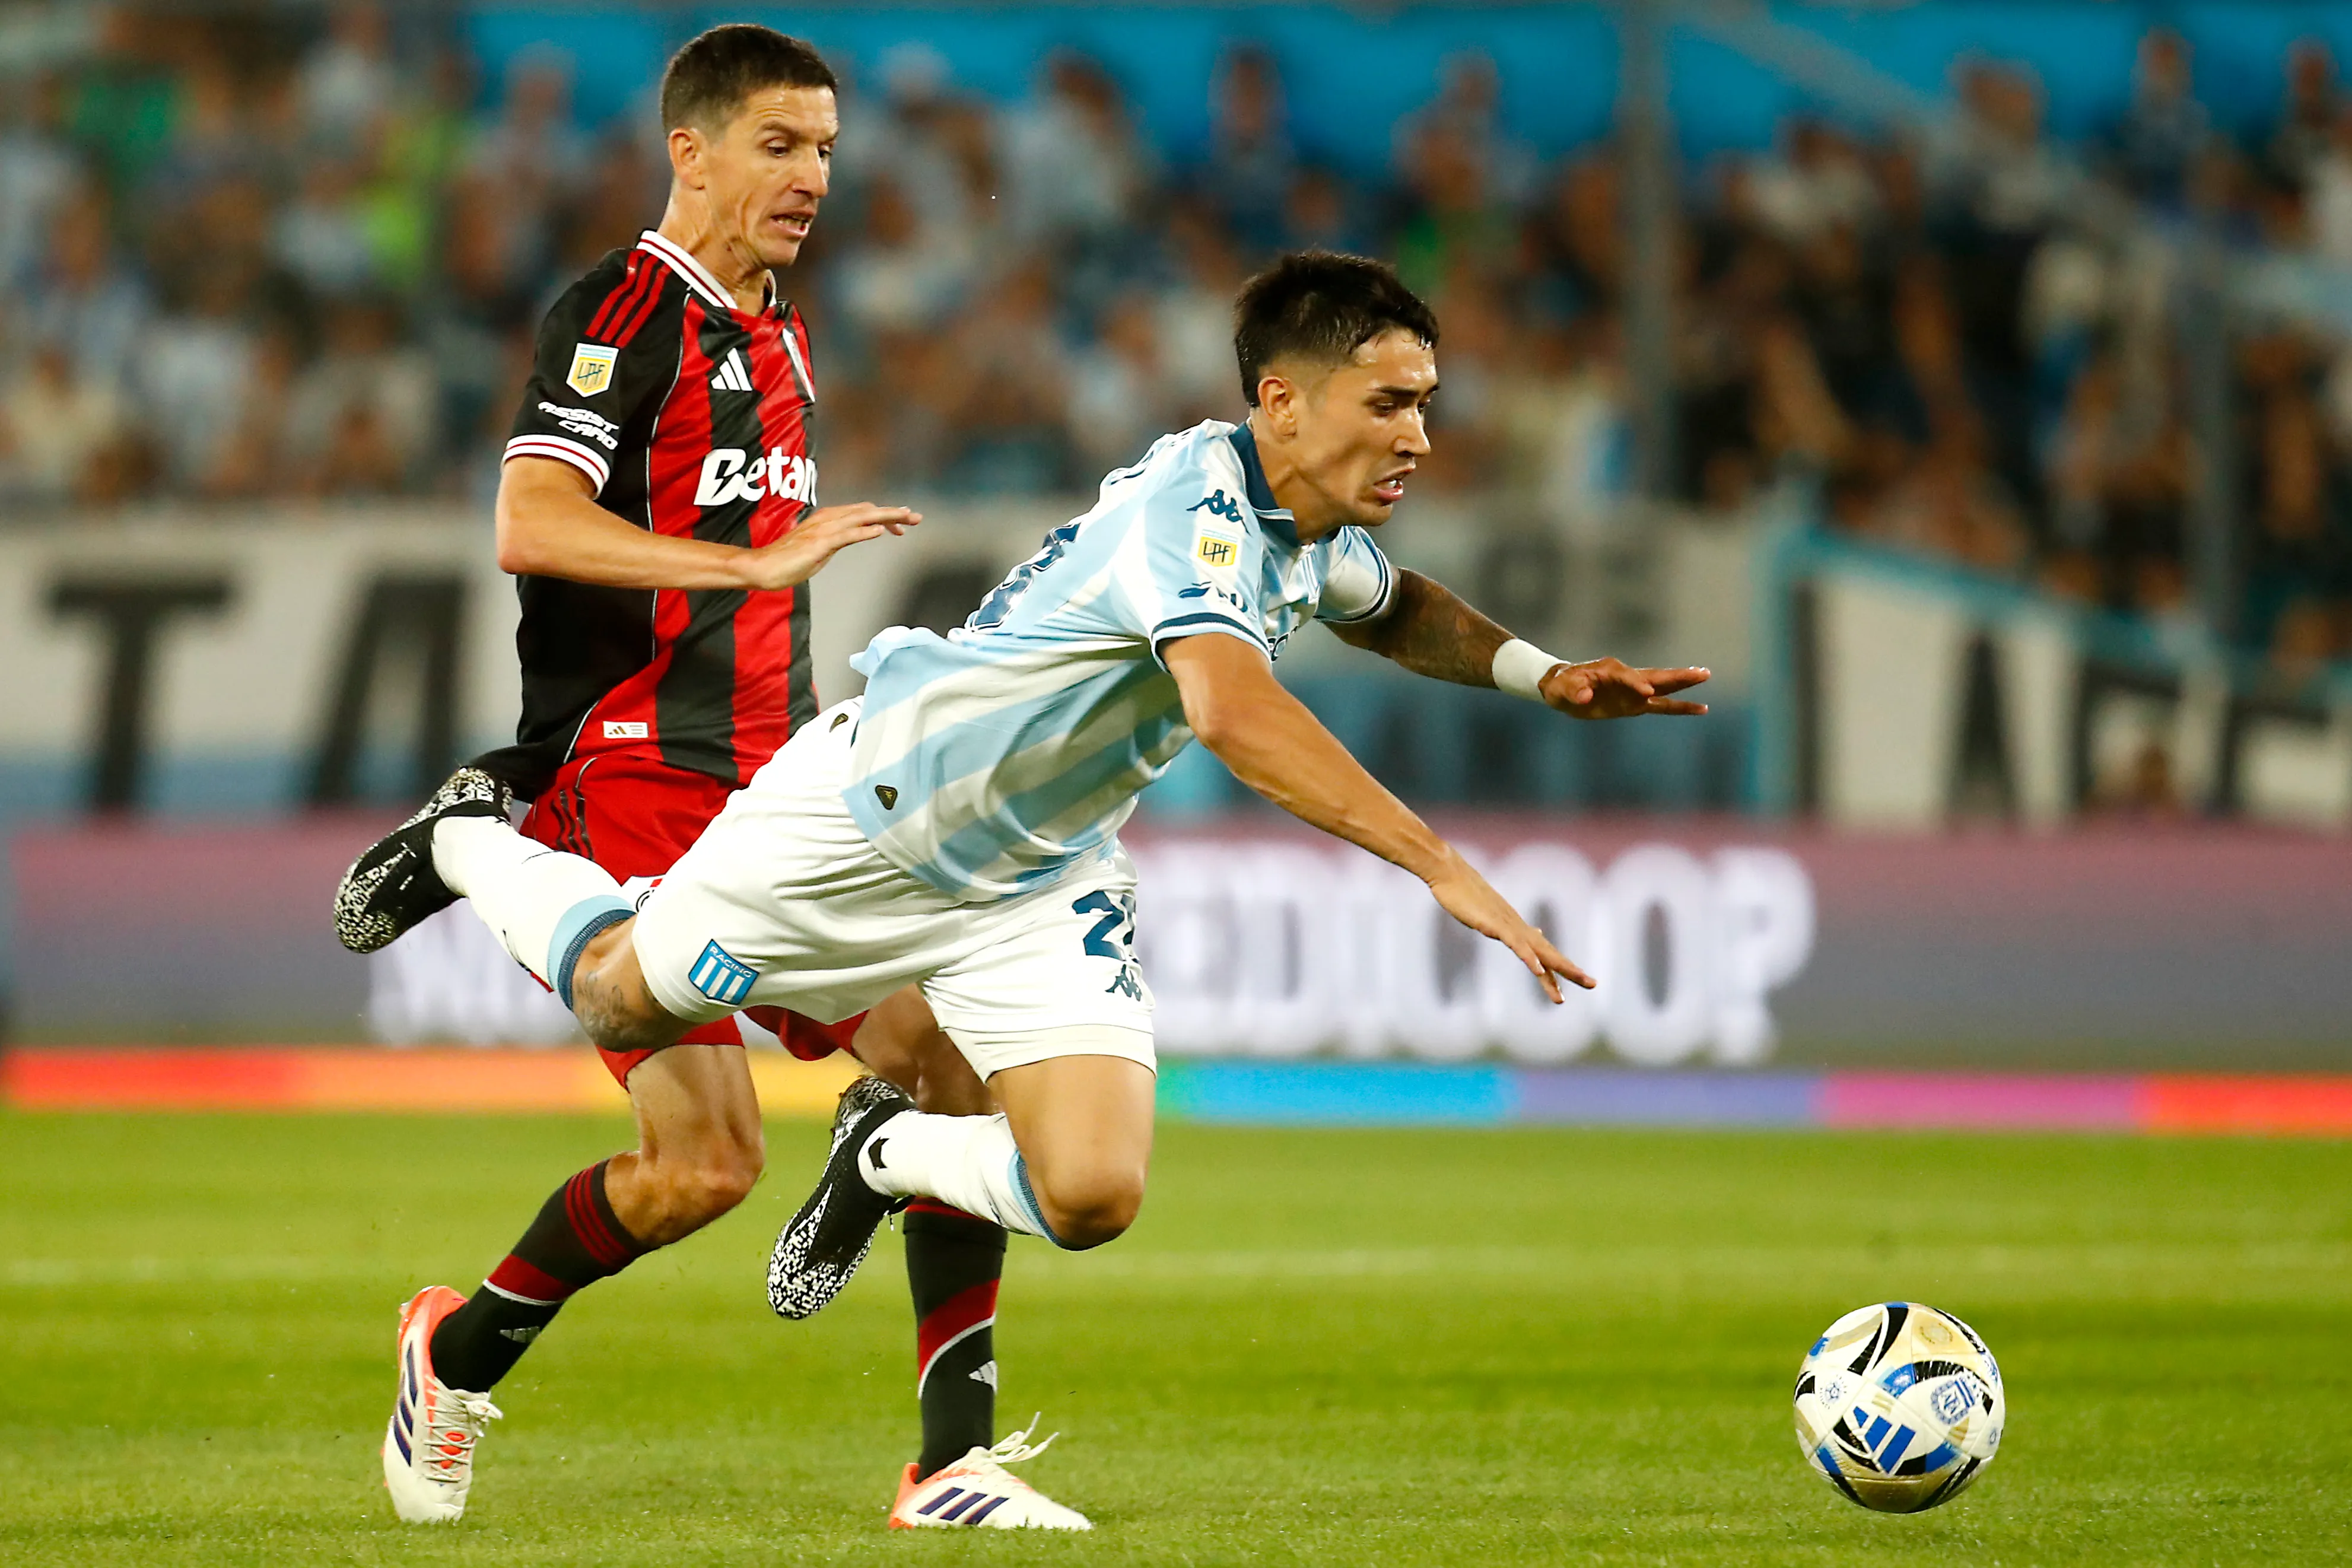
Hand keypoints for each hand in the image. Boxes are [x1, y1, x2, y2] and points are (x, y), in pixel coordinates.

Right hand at [741, 502, 920, 589]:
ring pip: (861, 518)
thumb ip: (834, 542)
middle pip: (867, 511)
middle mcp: (827, 520)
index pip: (862, 513)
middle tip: (916, 516)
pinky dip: (864, 531)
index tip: (901, 525)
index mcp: (828, 520)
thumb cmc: (786, 562)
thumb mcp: (819, 551)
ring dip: (886, 517)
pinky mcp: (819, 544)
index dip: (884, 517)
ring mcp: (823, 531)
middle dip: (893, 513)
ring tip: (907, 518)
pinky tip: (880, 531)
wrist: (762, 568)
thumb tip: (848, 540)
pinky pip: (846, 535)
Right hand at [1424, 849, 1593, 1002]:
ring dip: (1555, 970)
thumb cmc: (1465, 892)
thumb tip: (1529, 930)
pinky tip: (1537, 970)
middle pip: (1550, 953)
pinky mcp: (1494, 924)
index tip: (1578, 980)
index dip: (1560, 968)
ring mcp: (1508, 925)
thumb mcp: (1489, 914)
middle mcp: (1518, 927)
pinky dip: (1528, 958)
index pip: (1544, 952)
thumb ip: (1508, 926)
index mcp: (1517, 928)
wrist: (1450, 872)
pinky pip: (1515, 944)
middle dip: (1571, 971)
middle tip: (1593, 984)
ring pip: (1538, 952)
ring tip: (1564, 992)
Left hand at [1540, 657, 1709, 719]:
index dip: (1637, 685)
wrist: (1563, 689)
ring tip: (1705, 676)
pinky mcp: (1635, 704)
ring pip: (1663, 687)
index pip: (1627, 677)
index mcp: (1610, 670)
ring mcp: (1633, 691)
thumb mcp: (1562, 688)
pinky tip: (1699, 708)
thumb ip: (1574, 691)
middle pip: (1656, 676)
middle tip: (1702, 672)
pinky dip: (1679, 707)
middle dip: (1677, 675)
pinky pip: (1661, 706)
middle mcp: (1626, 677)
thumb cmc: (1562, 685)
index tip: (1647, 694)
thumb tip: (1585, 697)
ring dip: (1683, 684)